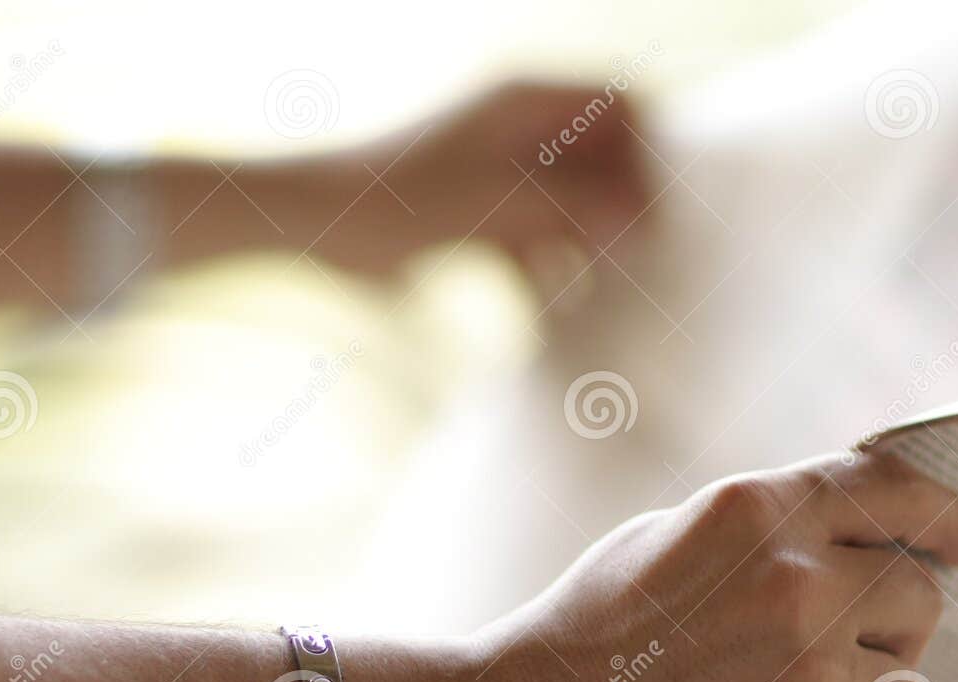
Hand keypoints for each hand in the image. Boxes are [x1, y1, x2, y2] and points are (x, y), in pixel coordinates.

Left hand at [307, 82, 648, 285]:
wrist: (310, 222)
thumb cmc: (391, 202)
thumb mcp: (492, 204)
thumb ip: (572, 204)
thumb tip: (644, 216)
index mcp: (523, 101)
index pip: (620, 107)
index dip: (643, 158)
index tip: (648, 216)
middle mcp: (515, 126)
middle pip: (600, 158)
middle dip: (617, 208)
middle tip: (630, 261)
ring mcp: (496, 168)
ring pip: (569, 200)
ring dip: (584, 243)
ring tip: (594, 290)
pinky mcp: (476, 210)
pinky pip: (532, 232)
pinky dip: (545, 264)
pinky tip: (550, 305)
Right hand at [458, 452, 957, 681]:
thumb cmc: (577, 643)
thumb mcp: (663, 542)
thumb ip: (765, 532)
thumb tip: (853, 538)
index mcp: (758, 511)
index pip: (899, 495)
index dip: (947, 521)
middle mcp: (799, 583)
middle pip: (918, 598)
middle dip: (883, 631)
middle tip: (816, 662)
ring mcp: (812, 678)